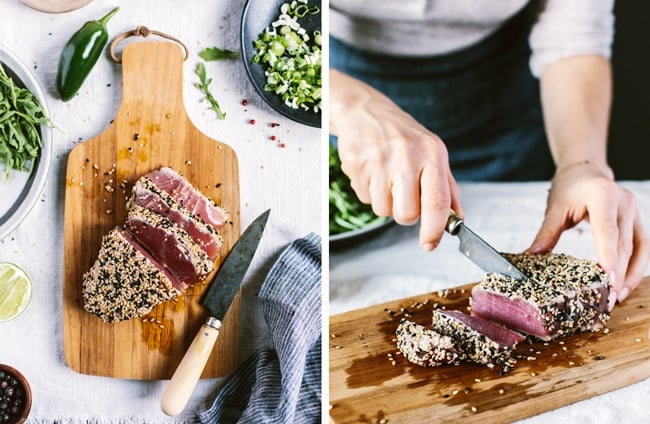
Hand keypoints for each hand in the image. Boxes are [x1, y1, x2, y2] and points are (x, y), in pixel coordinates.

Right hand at [330, 70, 462, 249]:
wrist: (363, 111)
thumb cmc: (403, 135)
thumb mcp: (432, 153)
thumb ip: (447, 188)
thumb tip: (457, 220)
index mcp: (431, 153)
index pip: (437, 201)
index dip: (434, 229)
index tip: (430, 244)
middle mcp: (406, 156)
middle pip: (407, 214)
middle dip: (405, 214)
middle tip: (404, 194)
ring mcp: (379, 160)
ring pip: (383, 211)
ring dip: (386, 202)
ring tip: (386, 177)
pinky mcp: (356, 165)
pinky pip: (364, 199)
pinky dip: (369, 192)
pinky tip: (372, 172)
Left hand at [527, 161, 649, 307]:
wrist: (586, 170)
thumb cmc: (569, 187)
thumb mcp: (555, 207)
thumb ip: (547, 232)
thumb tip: (531, 256)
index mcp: (602, 196)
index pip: (607, 230)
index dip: (608, 255)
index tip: (607, 277)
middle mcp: (624, 203)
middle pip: (624, 243)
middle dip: (619, 273)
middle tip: (609, 298)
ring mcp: (635, 211)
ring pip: (639, 248)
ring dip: (631, 274)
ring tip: (619, 297)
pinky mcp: (638, 220)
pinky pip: (642, 247)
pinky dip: (636, 266)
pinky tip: (626, 283)